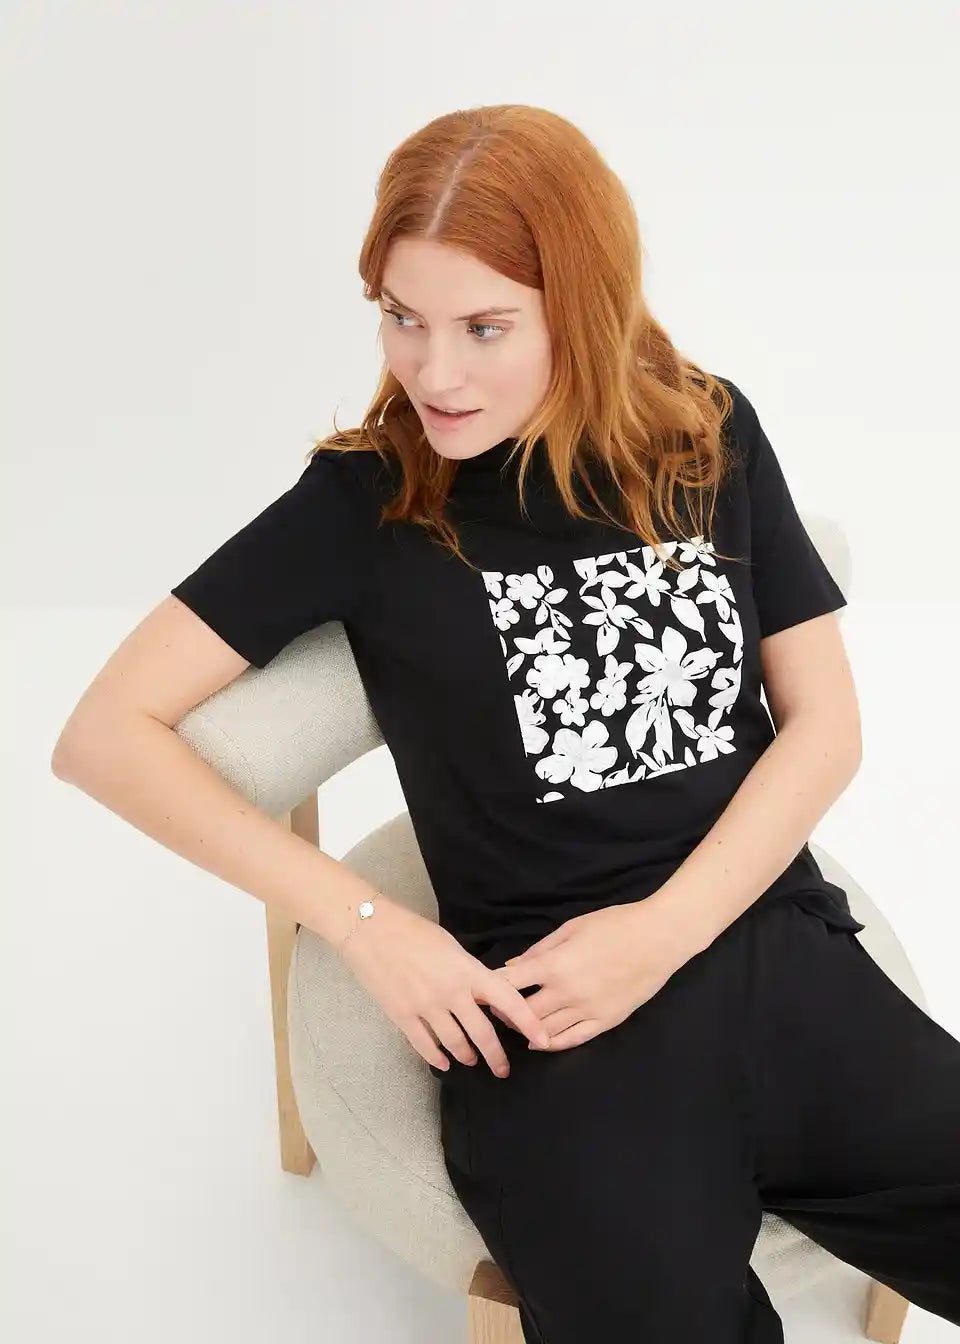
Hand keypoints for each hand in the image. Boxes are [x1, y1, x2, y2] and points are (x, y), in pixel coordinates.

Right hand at [336, 892, 551, 1076]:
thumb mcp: (453, 948)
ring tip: (471, 1061)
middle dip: (496, 1056)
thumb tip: (485, 998)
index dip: (529, 1023)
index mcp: (469, 972)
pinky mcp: (403, 1016)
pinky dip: (436, 1057)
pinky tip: (443, 1062)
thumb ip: (471, 974)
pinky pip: (425, 1046)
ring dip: (466, 1056)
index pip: (509, 1002)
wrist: (372, 931)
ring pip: (455, 1044)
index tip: (543, 1040)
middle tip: (503, 1069)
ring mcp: (427, 1007)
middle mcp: (452, 993)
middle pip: (482, 1034)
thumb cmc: (414, 932)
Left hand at [490, 898, 701, 1051]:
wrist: (658, 939)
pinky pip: (573, 1040)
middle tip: (495, 1012)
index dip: (491, 990)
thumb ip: (540, 950)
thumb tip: (513, 966)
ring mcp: (587, 1011)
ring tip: (516, 1025)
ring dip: (526, 1030)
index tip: (480, 992)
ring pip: (545, 1032)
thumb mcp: (572, 928)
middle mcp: (567, 993)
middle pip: (523, 1014)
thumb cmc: (615, 925)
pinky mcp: (605, 1022)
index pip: (511, 985)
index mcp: (555, 965)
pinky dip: (552, 1043)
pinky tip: (541, 1041)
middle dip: (505, 1014)